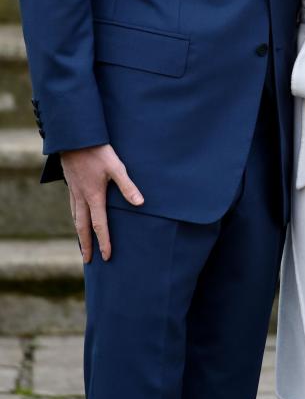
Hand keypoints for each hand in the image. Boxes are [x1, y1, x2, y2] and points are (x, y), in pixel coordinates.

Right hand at [60, 144, 143, 262]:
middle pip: (83, 227)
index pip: (99, 225)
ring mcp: (74, 191)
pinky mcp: (70, 183)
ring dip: (79, 232)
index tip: (106, 257)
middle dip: (86, 244)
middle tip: (87, 260)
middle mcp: (81, 197)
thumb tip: (140, 203)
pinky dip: (74, 217)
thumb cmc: (97, 151)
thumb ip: (127, 186)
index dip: (104, 242)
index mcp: (94, 196)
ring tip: (81, 243)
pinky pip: (71, 206)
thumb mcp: (116, 167)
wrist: (75, 138)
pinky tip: (76, 216)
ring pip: (75, 217)